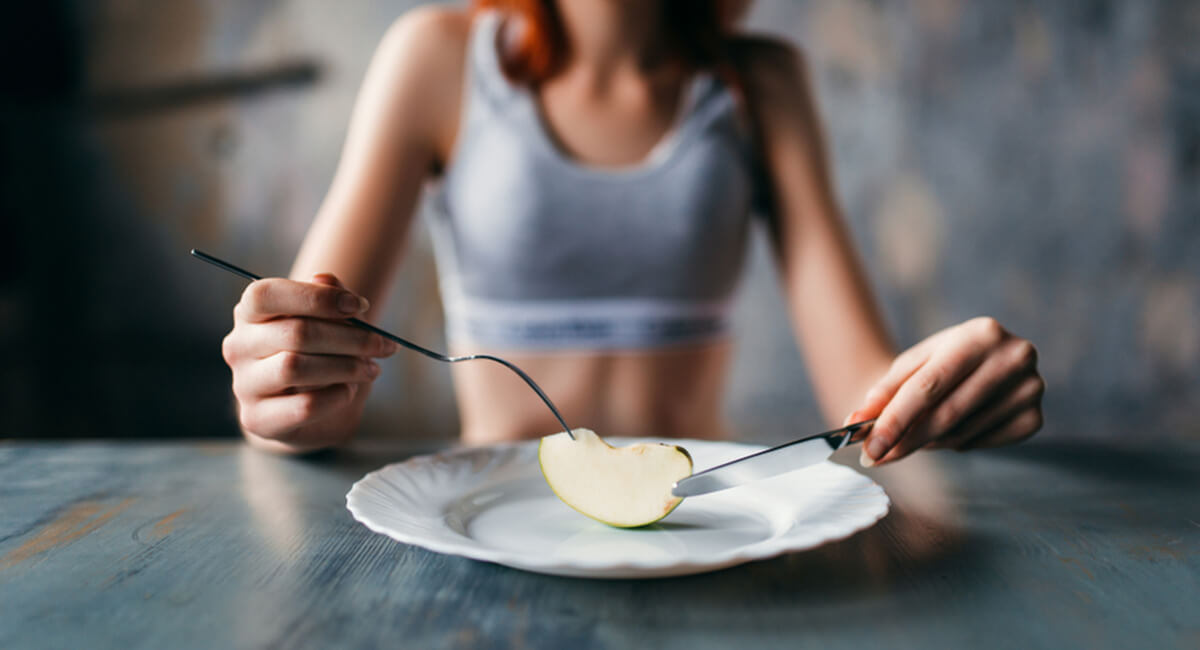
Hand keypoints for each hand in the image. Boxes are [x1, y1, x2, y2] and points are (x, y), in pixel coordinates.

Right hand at [221, 273, 396, 449]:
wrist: (305, 409)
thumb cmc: (318, 354)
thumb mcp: (328, 320)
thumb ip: (328, 296)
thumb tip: (325, 278)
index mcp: (249, 313)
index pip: (266, 294)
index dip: (317, 297)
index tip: (359, 305)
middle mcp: (239, 346)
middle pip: (295, 333)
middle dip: (351, 338)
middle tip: (384, 346)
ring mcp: (244, 385)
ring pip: (295, 368)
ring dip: (346, 367)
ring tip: (371, 369)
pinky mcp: (256, 419)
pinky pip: (304, 405)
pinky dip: (336, 396)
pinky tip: (348, 390)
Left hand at [846, 317, 1043, 465]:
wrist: (977, 361)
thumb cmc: (941, 363)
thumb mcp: (911, 366)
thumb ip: (882, 393)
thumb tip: (854, 423)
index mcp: (982, 334)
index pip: (929, 386)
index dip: (896, 419)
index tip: (870, 446)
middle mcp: (1015, 358)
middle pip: (946, 413)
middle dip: (906, 440)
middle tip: (875, 457)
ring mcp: (1031, 390)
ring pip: (962, 433)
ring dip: (930, 441)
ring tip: (917, 432)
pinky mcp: (1034, 419)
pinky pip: (982, 444)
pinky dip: (958, 443)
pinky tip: (954, 426)